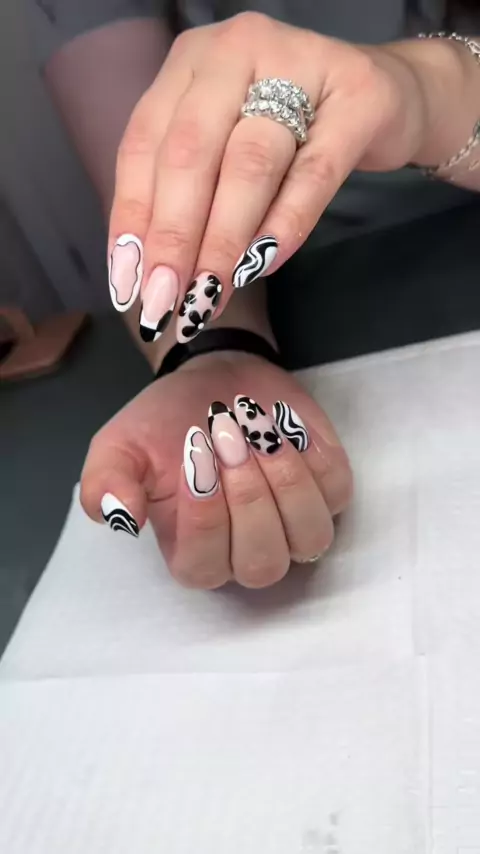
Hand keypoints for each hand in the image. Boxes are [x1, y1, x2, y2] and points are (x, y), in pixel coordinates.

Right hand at [80, 353, 351, 588]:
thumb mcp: (118, 446)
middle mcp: (247, 552)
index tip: (193, 452)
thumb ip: (106, 484)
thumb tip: (121, 519)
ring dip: (286, 480)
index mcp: (193, 554)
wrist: (214, 381)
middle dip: (247, 496)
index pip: (204, 565)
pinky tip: (285, 425)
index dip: (204, 515)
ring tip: (258, 430)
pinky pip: (336, 493)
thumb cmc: (165, 423)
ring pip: (309, 536)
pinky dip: (313, 456)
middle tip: (227, 436)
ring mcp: (294, 525)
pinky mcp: (329, 491)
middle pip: (262, 562)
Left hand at [107, 13, 425, 339]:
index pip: (144, 144)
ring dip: (222, 241)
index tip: (127, 284)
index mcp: (191, 61)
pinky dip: (284, 225)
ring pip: (248, 165)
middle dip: (172, 238)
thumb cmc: (291, 130)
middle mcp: (236, 50)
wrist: (387, 97)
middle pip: (190, 154)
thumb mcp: (226, 144)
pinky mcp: (358, 100)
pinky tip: (261, 267)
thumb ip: (188, 191)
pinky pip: (313, 175)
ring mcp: (300, 64)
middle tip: (162, 301)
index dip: (131, 218)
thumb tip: (148, 272)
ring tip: (207, 297)